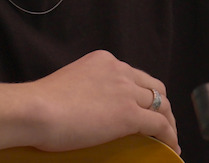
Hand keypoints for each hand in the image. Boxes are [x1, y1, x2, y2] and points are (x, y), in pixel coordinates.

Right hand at [24, 50, 179, 155]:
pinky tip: (172, 148)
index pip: (133, 76)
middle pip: (153, 87)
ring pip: (162, 105)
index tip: (143, 107)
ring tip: (170, 138)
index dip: (142, 93)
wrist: (36, 110)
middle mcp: (119, 70)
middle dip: (161, 105)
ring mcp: (125, 91)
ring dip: (169, 122)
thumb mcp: (69, 84)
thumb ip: (85, 90)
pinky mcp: (129, 114)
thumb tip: (88, 108)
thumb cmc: (40, 103)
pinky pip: (160, 125)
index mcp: (104, 61)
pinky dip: (170, 136)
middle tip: (162, 123)